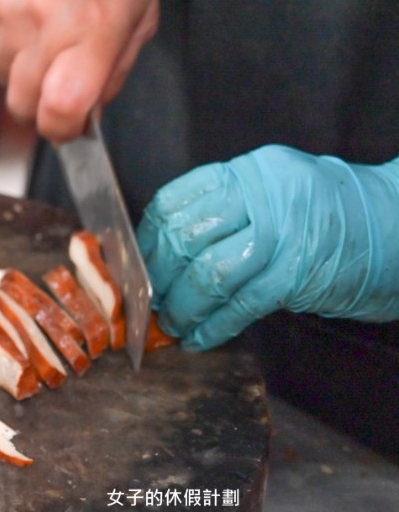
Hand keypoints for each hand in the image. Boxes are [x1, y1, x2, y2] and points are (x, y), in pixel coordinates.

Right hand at [0, 0, 158, 141]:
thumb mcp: (140, 8)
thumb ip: (116, 69)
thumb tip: (90, 113)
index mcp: (93, 30)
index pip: (60, 110)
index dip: (64, 129)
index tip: (72, 125)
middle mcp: (44, 27)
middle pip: (23, 105)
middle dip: (41, 105)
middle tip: (60, 83)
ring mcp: (4, 16)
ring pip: (2, 78)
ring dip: (22, 70)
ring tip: (46, 29)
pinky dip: (6, 40)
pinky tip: (27, 8)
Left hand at [136, 146, 398, 349]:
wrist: (398, 227)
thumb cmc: (329, 215)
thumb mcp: (274, 192)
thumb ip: (224, 210)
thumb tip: (165, 249)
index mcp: (250, 172)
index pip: (175, 200)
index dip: (148, 238)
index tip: (138, 263)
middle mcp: (263, 197)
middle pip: (185, 239)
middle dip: (159, 278)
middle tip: (149, 301)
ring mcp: (283, 235)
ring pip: (208, 275)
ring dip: (182, 307)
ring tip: (172, 324)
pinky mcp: (297, 275)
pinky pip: (240, 306)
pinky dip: (213, 326)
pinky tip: (200, 338)